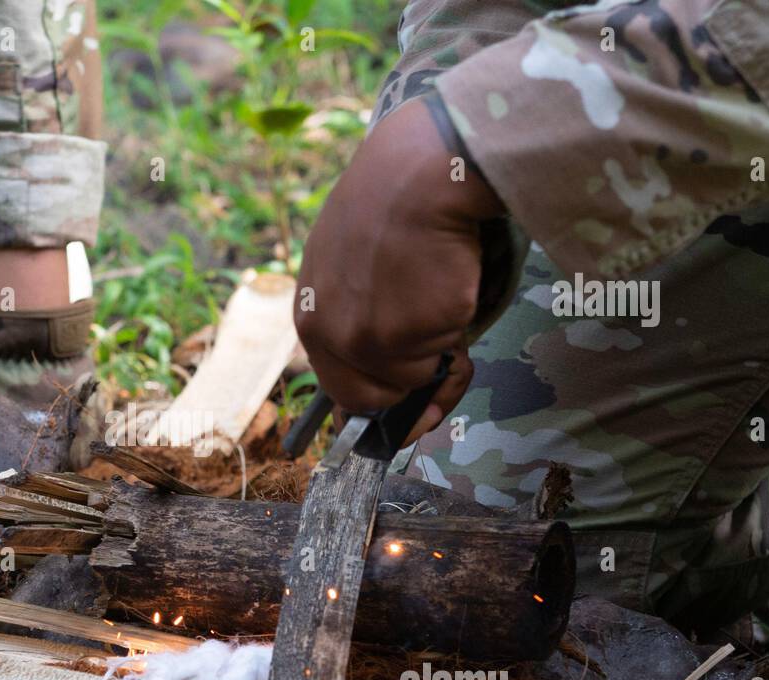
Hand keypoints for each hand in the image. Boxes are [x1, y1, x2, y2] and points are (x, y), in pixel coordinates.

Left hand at [294, 97, 502, 441]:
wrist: (420, 172)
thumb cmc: (393, 204)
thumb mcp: (349, 261)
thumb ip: (357, 312)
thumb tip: (389, 370)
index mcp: (309, 313)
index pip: (337, 386)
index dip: (375, 401)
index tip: (399, 418)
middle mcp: (328, 333)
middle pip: (372, 399)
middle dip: (412, 388)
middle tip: (444, 354)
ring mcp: (366, 338)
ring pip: (416, 378)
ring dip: (440, 350)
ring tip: (444, 289)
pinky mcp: (408, 336)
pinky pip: (446, 357)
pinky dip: (459, 333)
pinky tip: (453, 285)